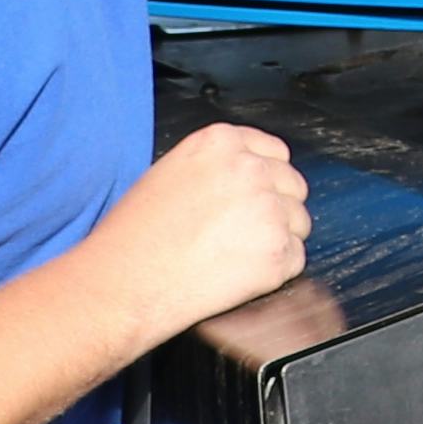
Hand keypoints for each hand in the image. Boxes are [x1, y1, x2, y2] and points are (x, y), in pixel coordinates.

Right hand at [103, 123, 310, 339]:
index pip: (276, 153)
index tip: (254, 197)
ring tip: (232, 255)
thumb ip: (216, 167)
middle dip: (275, 209)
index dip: (267, 180)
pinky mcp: (278, 252)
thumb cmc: (133, 236)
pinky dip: (274, 271)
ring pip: (299, 223)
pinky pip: (296, 258)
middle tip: (240, 233)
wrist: (123, 282)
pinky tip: (236, 274)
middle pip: (293, 186)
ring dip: (277, 239)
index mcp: (222, 142)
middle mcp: (251, 169)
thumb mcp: (170, 173)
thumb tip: (245, 177)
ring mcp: (269, 210)